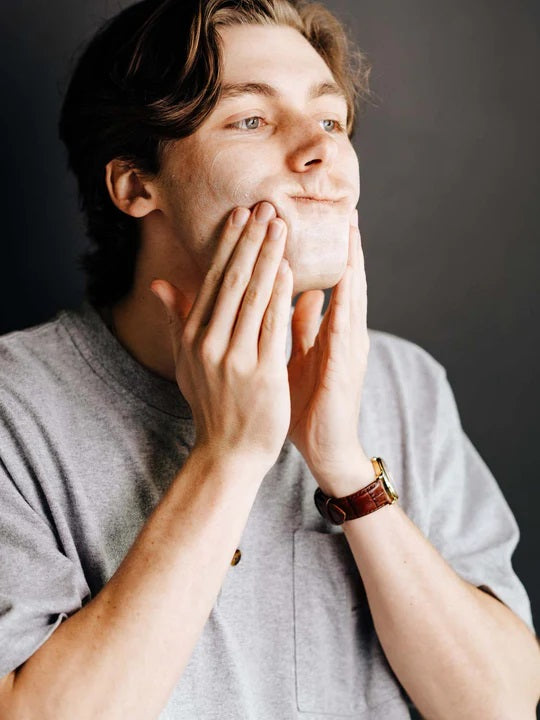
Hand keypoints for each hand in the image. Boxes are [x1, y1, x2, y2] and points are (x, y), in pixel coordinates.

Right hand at [150, 202, 292, 473]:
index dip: (228, 245)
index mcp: (193, 337)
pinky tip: (290, 268)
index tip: (240, 215)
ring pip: (253, 296)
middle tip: (265, 206)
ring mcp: (234, 357)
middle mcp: (209, 342)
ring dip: (268, 256)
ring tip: (281, 226)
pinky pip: (272, 324)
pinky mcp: (261, 372)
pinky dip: (280, 293)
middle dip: (250, 240)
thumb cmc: (211, 405)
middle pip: (233, 280)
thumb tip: (157, 284)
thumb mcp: (186, 362)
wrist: (229, 451)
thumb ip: (174, 320)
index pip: (212, 281)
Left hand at [286, 209, 371, 492]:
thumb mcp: (297, 357)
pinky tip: (338, 280)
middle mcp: (346, 336)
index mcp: (332, 332)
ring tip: (351, 230)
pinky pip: (343, 328)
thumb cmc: (308, 405)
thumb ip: (299, 325)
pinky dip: (342, 302)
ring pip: (353, 297)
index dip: (330, 252)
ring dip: (352, 263)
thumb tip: (297, 293)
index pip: (333, 283)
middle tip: (345, 208)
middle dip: (347, 247)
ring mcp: (350, 350)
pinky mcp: (345, 367)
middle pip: (349, 282)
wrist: (325, 450)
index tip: (322, 220)